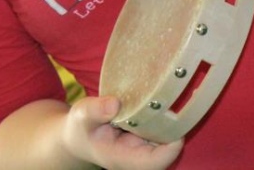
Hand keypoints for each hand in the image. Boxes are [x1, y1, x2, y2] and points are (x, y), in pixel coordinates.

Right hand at [61, 96, 182, 169]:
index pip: (156, 161)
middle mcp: (138, 155)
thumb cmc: (80, 128)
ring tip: (171, 92)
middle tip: (176, 96)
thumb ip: (95, 110)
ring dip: (171, 117)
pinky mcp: (144, 135)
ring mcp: (143, 146)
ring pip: (167, 136)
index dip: (171, 145)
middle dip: (175, 126)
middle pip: (168, 148)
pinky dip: (162, 113)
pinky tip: (161, 95)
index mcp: (125, 158)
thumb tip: (115, 103)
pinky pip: (160, 127)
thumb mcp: (81, 116)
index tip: (174, 119)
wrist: (78, 136)